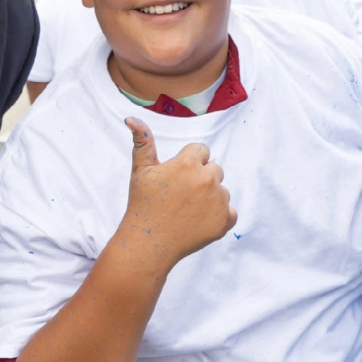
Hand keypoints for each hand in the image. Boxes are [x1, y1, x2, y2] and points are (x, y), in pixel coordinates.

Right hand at [122, 118, 235, 265]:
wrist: (148, 244)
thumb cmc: (143, 205)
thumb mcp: (140, 170)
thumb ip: (142, 141)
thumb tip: (132, 118)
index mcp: (188, 163)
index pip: (201, 151)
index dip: (188, 164)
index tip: (176, 179)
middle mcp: (207, 179)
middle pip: (214, 169)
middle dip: (201, 178)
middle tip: (180, 196)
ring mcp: (218, 201)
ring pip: (222, 190)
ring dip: (210, 197)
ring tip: (187, 210)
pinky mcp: (225, 221)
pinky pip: (230, 211)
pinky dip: (218, 216)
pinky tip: (198, 221)